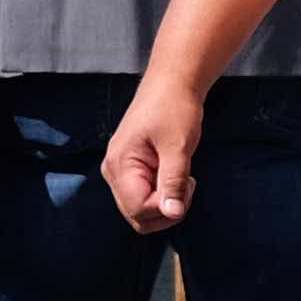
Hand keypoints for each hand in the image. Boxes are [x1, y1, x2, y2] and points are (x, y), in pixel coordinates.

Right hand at [100, 76, 205, 235]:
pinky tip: (174, 174)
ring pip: (140, 211)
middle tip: (186, 183)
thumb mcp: (178, 146)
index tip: (187, 184)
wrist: (171, 84)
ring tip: (181, 177)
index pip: (138, 209)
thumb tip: (172, 214)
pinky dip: (162, 195)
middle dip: (166, 209)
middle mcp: (113, 171)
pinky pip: (143, 197)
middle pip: (136, 216)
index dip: (166, 208)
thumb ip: (173, 182)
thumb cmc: (174, 108)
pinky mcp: (129, 170)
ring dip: (165, 203)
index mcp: (120, 164)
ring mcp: (119, 172)